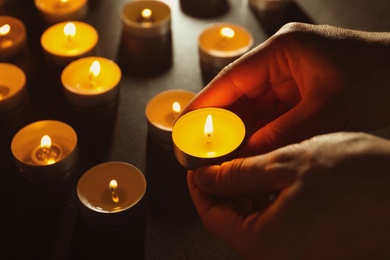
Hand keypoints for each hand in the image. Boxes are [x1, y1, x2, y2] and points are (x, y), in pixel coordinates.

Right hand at [183, 23, 389, 155]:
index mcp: (283, 52)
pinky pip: (270, 114)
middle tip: (200, 149)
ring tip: (219, 156)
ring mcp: (289, 77)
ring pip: (252, 108)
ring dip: (238, 131)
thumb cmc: (379, 78)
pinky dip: (258, 133)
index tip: (185, 123)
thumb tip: (246, 155)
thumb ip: (281, 133)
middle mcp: (281, 62)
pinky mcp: (299, 92)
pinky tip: (247, 151)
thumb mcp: (326, 110)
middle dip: (219, 123)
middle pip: (238, 95)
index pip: (232, 78)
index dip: (205, 103)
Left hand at [188, 132, 389, 258]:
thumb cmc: (357, 178)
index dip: (200, 189)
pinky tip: (269, 176)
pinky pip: (276, 222)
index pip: (213, 217)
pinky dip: (265, 199)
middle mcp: (279, 254)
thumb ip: (239, 174)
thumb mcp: (286, 165)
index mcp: (265, 242)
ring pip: (253, 220)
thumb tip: (207, 177)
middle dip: (221, 189)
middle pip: (231, 221)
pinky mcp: (312, 242)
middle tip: (220, 160)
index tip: (198, 167)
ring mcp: (297, 251)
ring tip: (243, 163)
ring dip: (243, 192)